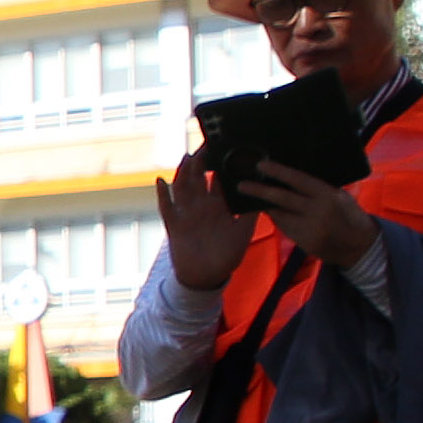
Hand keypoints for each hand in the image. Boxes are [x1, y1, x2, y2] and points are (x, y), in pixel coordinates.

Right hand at [151, 152, 254, 290]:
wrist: (207, 277)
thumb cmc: (227, 256)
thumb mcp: (244, 233)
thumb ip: (251, 214)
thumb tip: (262, 195)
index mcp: (218, 207)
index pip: (216, 181)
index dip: (218, 165)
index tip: (222, 149)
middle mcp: (201, 207)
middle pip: (197, 179)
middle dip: (199, 162)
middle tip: (204, 146)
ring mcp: (186, 214)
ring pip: (182, 187)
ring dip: (183, 172)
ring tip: (187, 157)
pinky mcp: (174, 224)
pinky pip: (166, 206)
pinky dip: (162, 193)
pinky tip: (160, 180)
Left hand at [234, 160, 375, 270]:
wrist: (359, 245)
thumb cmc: (349, 215)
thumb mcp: (339, 196)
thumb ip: (318, 188)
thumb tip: (293, 176)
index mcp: (327, 194)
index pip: (299, 180)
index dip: (279, 171)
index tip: (262, 164)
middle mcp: (317, 211)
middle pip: (283, 198)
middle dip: (260, 190)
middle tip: (242, 184)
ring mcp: (309, 228)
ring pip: (279, 214)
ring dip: (265, 205)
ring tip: (250, 195)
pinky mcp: (303, 242)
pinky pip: (283, 227)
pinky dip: (275, 218)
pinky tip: (269, 211)